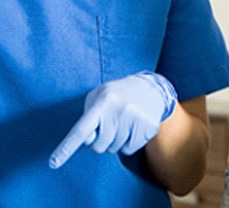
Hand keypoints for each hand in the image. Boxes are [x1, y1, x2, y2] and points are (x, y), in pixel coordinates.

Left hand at [49, 71, 176, 168]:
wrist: (152, 88)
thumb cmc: (118, 94)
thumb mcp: (99, 95)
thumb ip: (87, 116)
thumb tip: (86, 139)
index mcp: (104, 100)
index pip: (81, 129)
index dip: (66, 147)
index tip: (53, 163)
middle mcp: (119, 109)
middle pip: (98, 146)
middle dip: (101, 139)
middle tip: (110, 123)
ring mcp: (135, 118)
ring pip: (114, 149)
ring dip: (116, 140)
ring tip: (124, 121)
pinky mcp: (148, 127)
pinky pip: (129, 150)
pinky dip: (129, 143)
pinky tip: (134, 127)